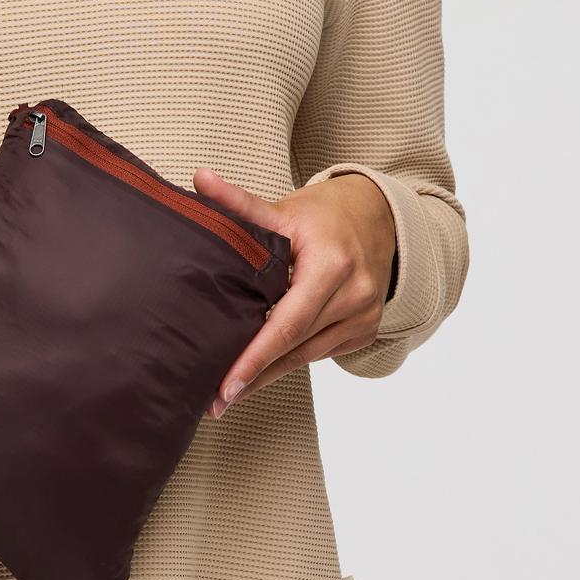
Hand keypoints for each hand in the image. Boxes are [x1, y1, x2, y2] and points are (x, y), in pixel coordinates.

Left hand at [193, 169, 396, 416]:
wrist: (379, 218)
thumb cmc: (324, 216)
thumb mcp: (283, 209)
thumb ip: (241, 204)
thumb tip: (200, 178)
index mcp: (332, 266)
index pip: (288, 322)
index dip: (256, 356)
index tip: (227, 383)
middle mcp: (355, 295)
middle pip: (294, 347)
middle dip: (253, 376)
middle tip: (213, 401)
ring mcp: (363, 317)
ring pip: (305, 357)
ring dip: (266, 376)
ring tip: (226, 395)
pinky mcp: (363, 330)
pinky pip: (317, 353)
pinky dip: (288, 362)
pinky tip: (258, 374)